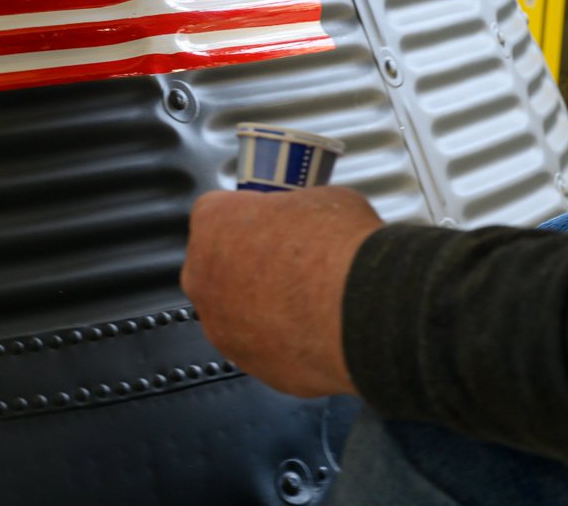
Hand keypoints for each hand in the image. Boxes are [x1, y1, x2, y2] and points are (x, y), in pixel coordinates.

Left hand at [180, 186, 382, 396]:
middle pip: (218, 264)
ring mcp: (221, 327)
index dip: (250, 215)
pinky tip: (313, 330)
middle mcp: (204, 275)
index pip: (217, 211)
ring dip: (262, 305)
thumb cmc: (338, 248)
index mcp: (214, 221)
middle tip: (289, 261)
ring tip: (305, 299)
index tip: (271, 221)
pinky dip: (281, 341)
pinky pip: (260, 347)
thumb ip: (292, 211)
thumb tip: (304, 222)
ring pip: (234, 311)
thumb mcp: (318, 200)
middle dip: (248, 262)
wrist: (363, 310)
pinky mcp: (249, 366)